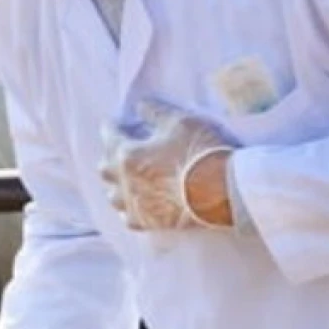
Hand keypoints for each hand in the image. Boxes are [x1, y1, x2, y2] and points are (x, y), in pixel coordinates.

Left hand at [99, 100, 235, 229]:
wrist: (222, 191)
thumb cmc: (201, 153)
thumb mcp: (180, 122)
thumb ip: (156, 112)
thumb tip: (141, 106)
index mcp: (128, 155)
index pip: (109, 137)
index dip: (110, 127)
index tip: (111, 123)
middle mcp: (125, 182)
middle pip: (105, 168)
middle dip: (110, 155)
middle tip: (120, 149)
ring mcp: (135, 205)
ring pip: (113, 195)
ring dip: (116, 184)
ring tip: (125, 178)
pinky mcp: (148, 222)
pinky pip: (128, 216)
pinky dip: (128, 208)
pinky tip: (135, 203)